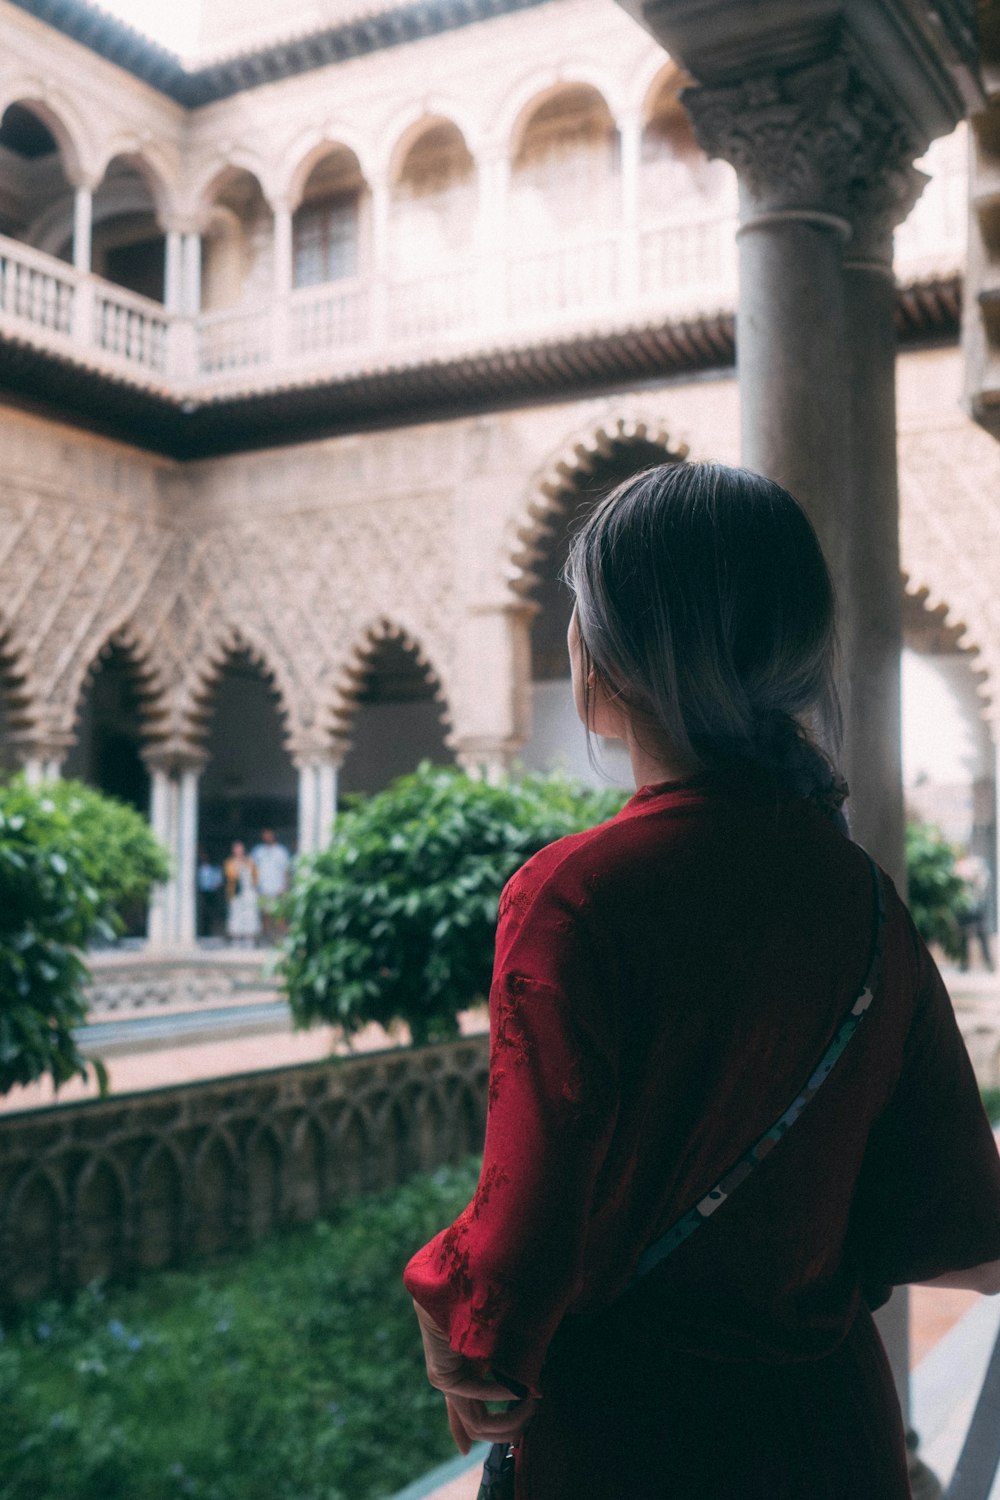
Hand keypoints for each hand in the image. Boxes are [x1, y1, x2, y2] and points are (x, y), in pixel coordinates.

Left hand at [412, 1300, 538, 1453]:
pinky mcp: (442, 1375)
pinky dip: (503, 1392)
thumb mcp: (504, 1340)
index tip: (473, 1449)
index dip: (469, 1433)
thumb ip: (515, 1365)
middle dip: (510, 1429)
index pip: (465, 1414)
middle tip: (533, 1417)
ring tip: (534, 1402)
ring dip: (511, 1417)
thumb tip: (538, 1392)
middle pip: (480, 1427)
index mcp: (463, 1372)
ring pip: (478, 1423)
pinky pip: (475, 1395)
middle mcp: (452, 1381)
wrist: (461, 1278)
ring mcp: (445, 1381)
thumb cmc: (488, 1302)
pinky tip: (521, 1385)